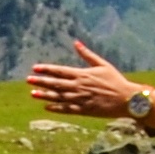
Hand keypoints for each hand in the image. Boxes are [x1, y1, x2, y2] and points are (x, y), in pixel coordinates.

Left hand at [25, 39, 145, 120]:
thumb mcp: (102, 64)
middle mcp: (79, 87)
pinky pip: (67, 109)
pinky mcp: (84, 110)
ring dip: (45, 95)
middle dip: (41, 81)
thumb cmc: (116, 80)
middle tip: (28, 80)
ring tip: (32, 93)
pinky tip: (46, 107)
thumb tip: (76, 42)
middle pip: (55, 84)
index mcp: (82, 74)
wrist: (126, 99)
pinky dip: (56, 108)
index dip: (46, 69)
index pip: (60, 71)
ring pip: (58, 97)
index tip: (35, 68)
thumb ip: (87, 54)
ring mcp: (80, 99)